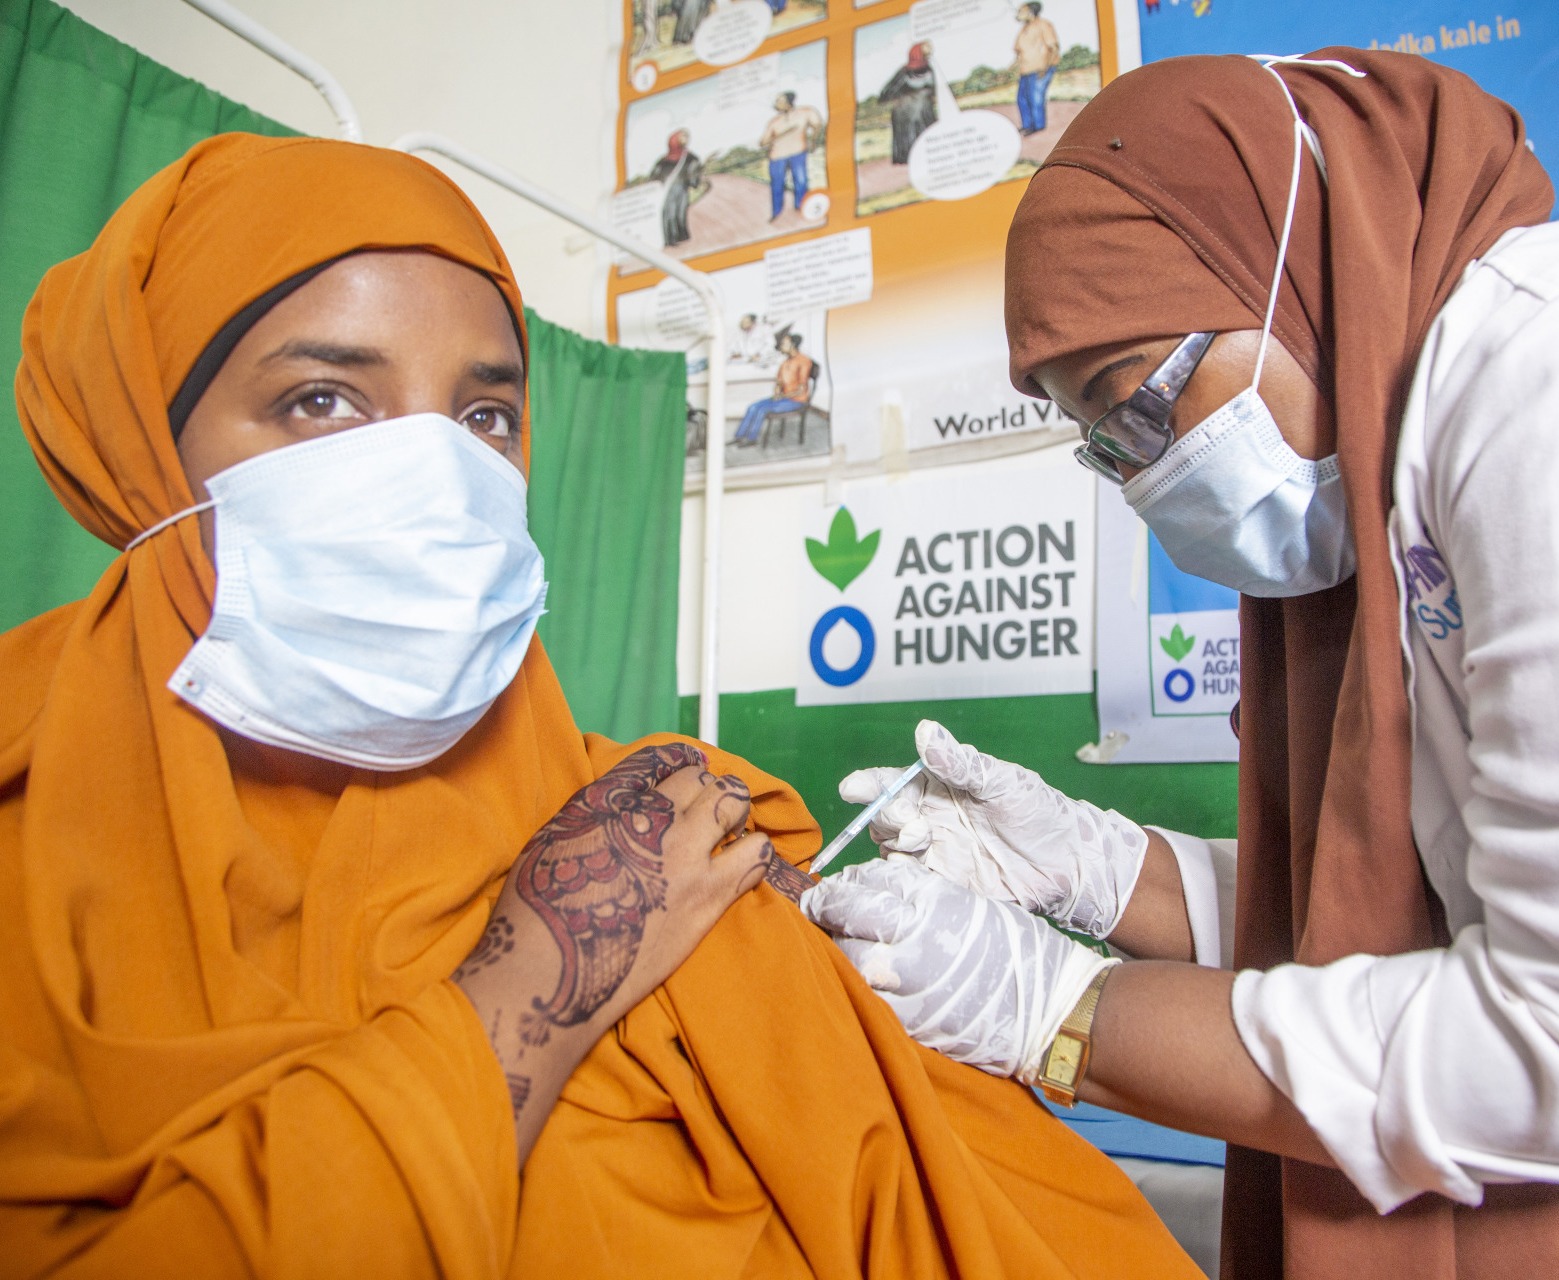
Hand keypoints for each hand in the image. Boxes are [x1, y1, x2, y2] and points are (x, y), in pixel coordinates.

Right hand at [453, 743, 773, 1155]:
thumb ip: (596, 809)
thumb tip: (629, 798)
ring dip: (734, 811)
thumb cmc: (540, 907)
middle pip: (700, 778)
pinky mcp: (708, 896)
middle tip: (706, 808)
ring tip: (730, 829)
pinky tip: (744, 859)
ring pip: (734, 804)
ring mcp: (685, 855)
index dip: (675, 767)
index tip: (681, 779)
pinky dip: (755, 850)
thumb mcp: (556, 836)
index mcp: (610, 799)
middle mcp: (651, 817)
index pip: (658, 761)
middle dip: (707, 788)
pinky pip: (755, 856)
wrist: (554, 969)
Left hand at [800, 856, 1115, 1080]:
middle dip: (827, 911)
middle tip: (817, 911)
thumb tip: (872, 887)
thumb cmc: (1016, 950)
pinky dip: (856, 989)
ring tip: (836, 947)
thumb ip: (920, 895)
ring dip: (836, 951)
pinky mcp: (913, 1022)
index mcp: (935, 902)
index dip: (844, 883)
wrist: (1052, 1011)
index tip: (832, 887)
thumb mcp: (969, 903)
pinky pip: (868, 1001)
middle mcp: (918, 938)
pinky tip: (855, 982)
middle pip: (849, 916)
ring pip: (849, 961)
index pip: (869, 882)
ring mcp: (912, 984)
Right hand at [838, 720, 1148, 937]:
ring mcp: (933, 853)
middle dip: (886, 816)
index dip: (868, 784)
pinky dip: (901, 877)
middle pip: (883, 817)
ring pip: (890, 849)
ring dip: (895, 843)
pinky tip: (915, 871)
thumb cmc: (1039, 812)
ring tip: (923, 839)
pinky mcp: (942, 885)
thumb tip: (925, 730)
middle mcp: (927, 818)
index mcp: (936, 787)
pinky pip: (908, 882)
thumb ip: (961, 762)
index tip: (853, 788)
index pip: (890, 783)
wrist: (1068, 865)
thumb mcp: (1002, 781)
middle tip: (913, 822)